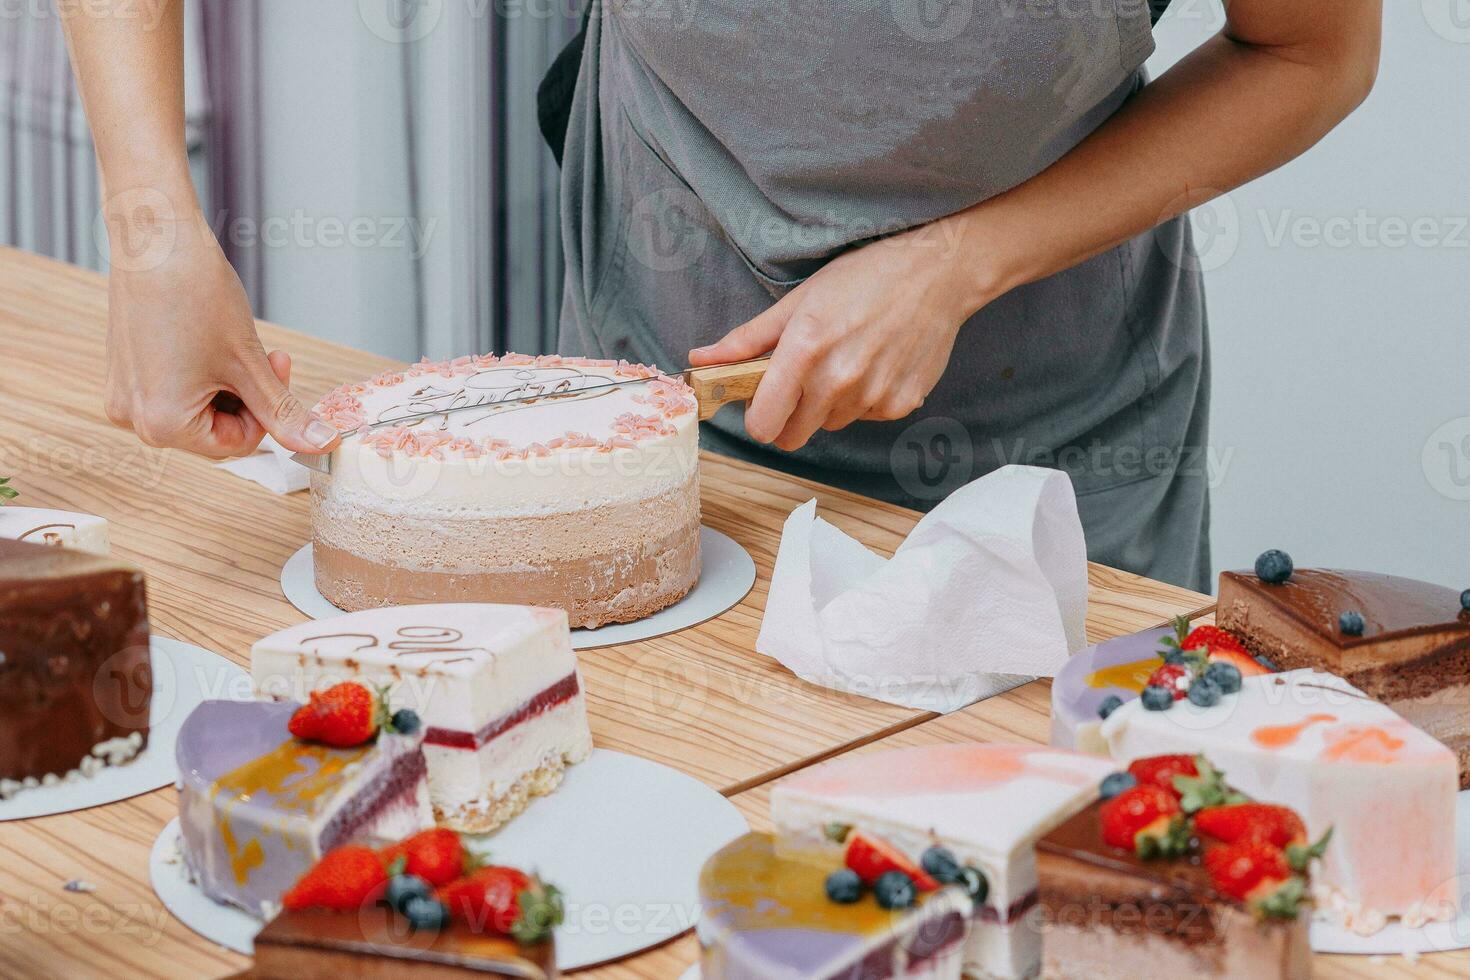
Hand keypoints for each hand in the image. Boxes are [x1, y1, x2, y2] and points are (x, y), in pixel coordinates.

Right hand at [101, 204, 339, 458]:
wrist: (155, 238)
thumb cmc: (196, 294)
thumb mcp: (250, 364)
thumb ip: (284, 412)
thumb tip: (322, 445)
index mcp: (161, 426)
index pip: (236, 444)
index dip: (267, 413)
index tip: (277, 369)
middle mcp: (133, 418)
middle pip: (215, 429)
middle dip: (247, 396)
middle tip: (266, 354)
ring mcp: (124, 394)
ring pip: (198, 408)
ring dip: (227, 383)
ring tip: (233, 343)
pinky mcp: (124, 371)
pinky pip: (174, 388)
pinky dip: (202, 371)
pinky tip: (208, 338)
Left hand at [688, 219, 987, 450]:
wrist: (937, 272)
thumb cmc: (864, 278)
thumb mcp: (798, 300)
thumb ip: (747, 339)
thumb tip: (700, 361)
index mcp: (804, 351)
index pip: (763, 426)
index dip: (758, 418)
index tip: (763, 403)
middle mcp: (838, 379)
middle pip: (793, 435)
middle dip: (790, 415)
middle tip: (803, 379)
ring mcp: (873, 395)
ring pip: (831, 424)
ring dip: (830, 404)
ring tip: (847, 359)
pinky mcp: (901, 404)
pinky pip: (866, 417)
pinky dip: (865, 399)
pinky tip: (876, 363)